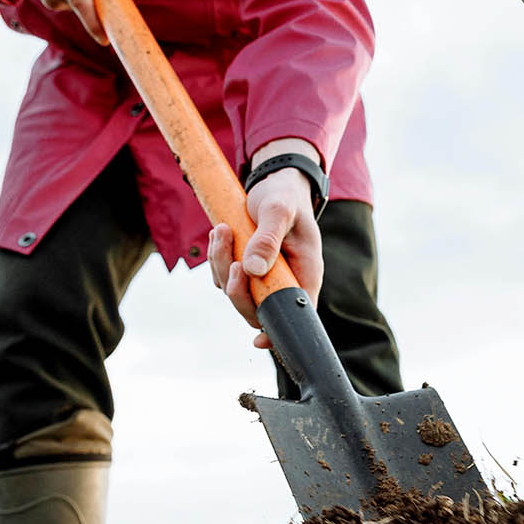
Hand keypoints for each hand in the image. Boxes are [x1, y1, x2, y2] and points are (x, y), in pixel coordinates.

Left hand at [206, 143, 323, 348]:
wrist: (275, 183)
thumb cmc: (285, 197)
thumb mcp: (279, 211)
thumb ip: (268, 238)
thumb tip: (252, 270)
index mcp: (305, 273)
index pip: (297, 314)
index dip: (279, 332)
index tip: (259, 339)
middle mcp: (285, 281)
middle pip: (257, 309)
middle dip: (237, 289)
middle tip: (231, 259)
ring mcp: (264, 277)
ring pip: (236, 291)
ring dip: (222, 264)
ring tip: (222, 230)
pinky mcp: (247, 269)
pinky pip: (224, 276)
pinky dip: (218, 257)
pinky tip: (221, 233)